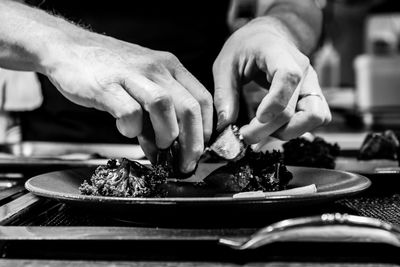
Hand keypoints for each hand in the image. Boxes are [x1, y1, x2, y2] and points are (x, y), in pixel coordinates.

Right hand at [45, 33, 212, 173]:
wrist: (68, 48)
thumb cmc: (109, 70)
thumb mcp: (143, 83)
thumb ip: (157, 115)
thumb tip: (167, 150)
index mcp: (169, 66)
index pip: (202, 98)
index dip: (206, 129)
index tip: (200, 149)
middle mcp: (155, 67)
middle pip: (189, 106)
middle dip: (192, 141)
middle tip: (185, 162)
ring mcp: (131, 74)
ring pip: (163, 106)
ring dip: (165, 134)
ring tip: (157, 148)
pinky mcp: (106, 86)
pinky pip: (129, 111)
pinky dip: (132, 128)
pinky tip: (126, 130)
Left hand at [213, 17, 330, 143]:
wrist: (267, 36)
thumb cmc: (245, 47)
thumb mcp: (225, 64)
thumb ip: (223, 94)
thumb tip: (225, 125)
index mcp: (279, 53)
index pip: (288, 77)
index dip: (275, 103)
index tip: (256, 118)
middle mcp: (303, 69)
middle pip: (297, 109)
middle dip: (269, 130)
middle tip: (245, 135)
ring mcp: (312, 83)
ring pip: (316, 117)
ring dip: (288, 132)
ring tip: (263, 131)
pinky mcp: (313, 95)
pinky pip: (316, 118)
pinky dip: (297, 129)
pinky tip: (274, 128)